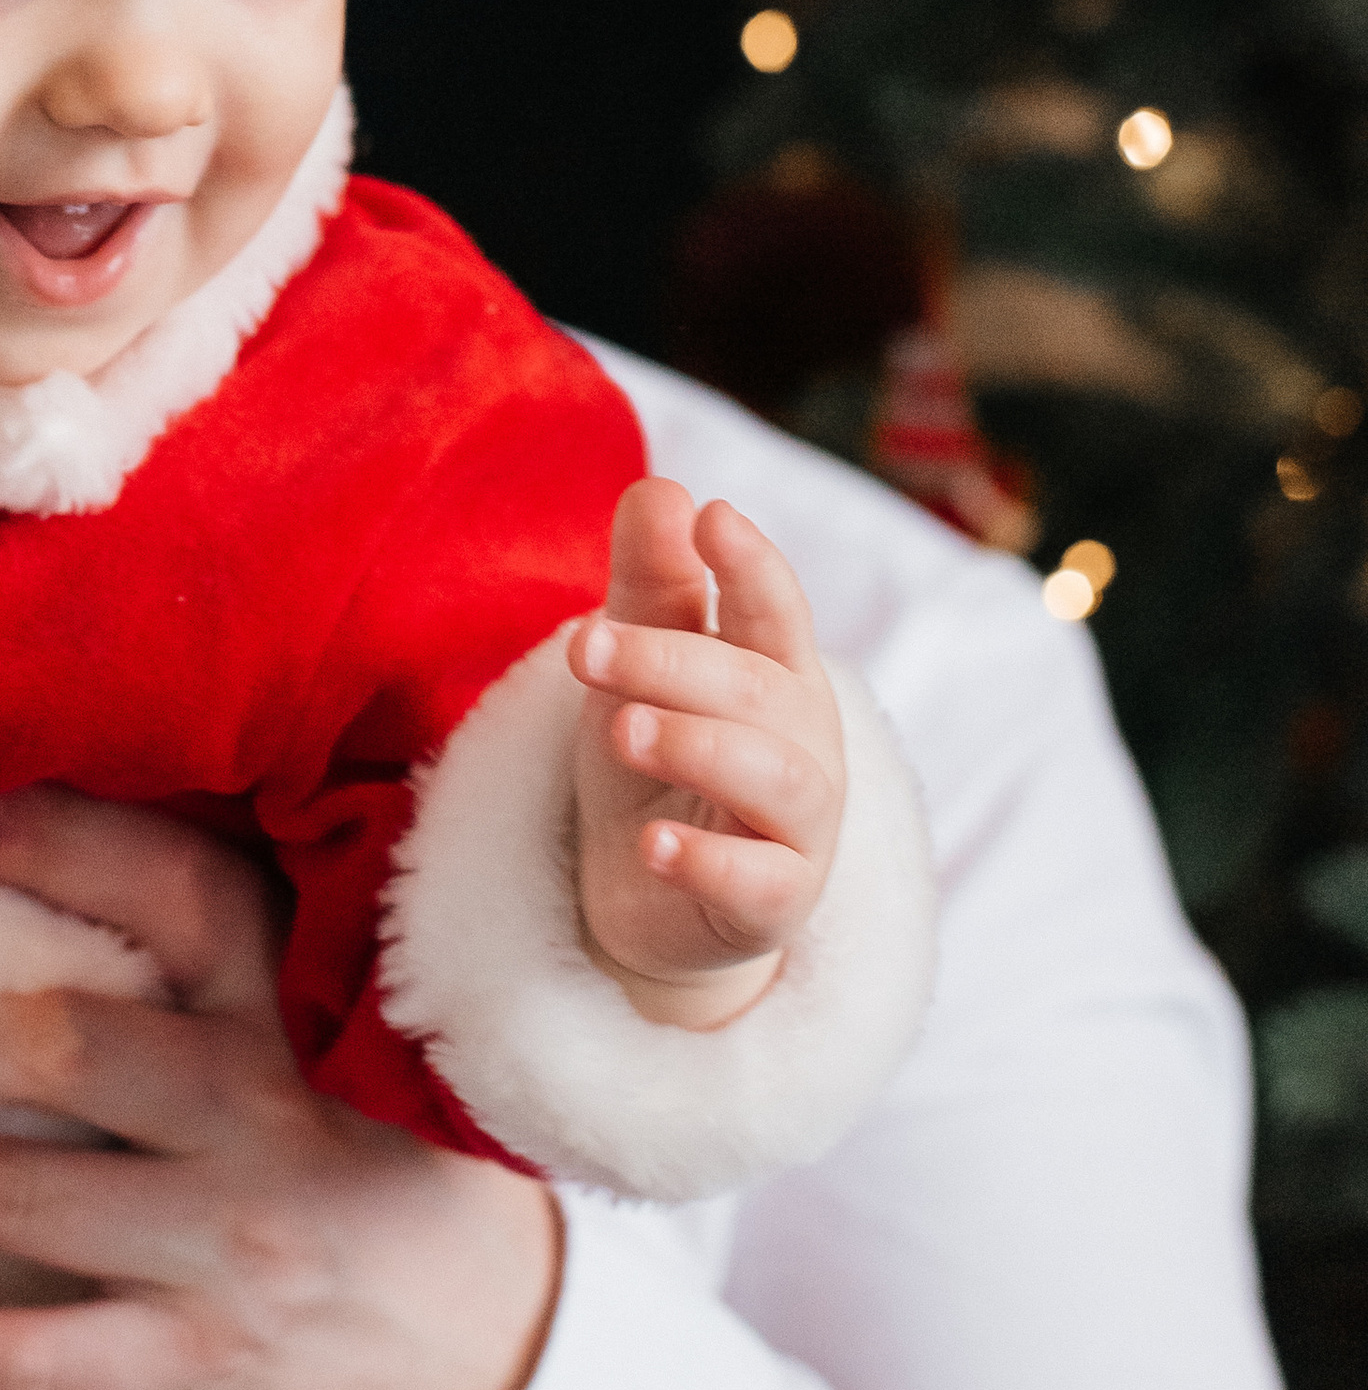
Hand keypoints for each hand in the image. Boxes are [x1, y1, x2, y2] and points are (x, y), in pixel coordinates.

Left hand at [0, 793, 560, 1389]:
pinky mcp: (206, 1353)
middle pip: (65, 1041)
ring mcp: (237, 1237)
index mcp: (300, 1003)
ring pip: (26, 1195)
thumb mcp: (341, 1037)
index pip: (181, 891)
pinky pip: (42, 1356)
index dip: (60, 847)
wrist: (499, 1351)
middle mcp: (270, 1105)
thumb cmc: (371, 1160)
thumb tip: (14, 901)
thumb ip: (222, 978)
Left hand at [568, 478, 844, 1029]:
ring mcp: (799, 828)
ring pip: (772, 777)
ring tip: (621, 731)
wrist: (648, 898)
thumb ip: (652, 584)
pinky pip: (757, 881)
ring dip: (696, 745)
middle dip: (670, 661)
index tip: (710, 515)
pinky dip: (707, 860)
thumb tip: (661, 487)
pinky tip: (652, 844)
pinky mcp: (775, 902)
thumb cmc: (655, 763)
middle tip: (586, 647)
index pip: (776, 608)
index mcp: (776, 672)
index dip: (751, 563)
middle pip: (754, 687)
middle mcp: (804, 743)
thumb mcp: (637, 669)